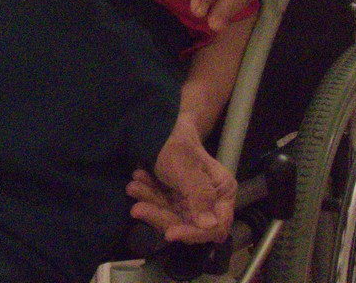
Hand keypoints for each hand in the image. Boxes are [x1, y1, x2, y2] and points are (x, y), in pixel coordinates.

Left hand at [127, 112, 234, 243]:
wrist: (159, 121)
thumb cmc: (176, 140)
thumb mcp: (186, 167)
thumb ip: (199, 195)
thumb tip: (211, 227)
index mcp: (222, 190)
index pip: (215, 225)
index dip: (194, 233)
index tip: (169, 234)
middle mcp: (210, 199)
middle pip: (188, 223)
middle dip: (160, 215)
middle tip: (137, 208)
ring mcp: (191, 199)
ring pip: (170, 215)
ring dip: (150, 202)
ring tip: (133, 185)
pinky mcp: (173, 197)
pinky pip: (160, 204)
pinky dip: (147, 195)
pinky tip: (136, 180)